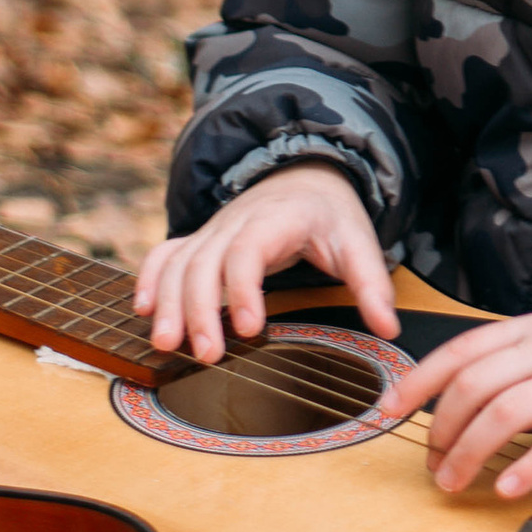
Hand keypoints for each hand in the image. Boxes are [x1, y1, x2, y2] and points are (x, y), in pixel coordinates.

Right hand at [134, 165, 396, 363]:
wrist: (305, 176)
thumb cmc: (330, 216)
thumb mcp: (359, 243)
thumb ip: (372, 285)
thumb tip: (389, 328)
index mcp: (277, 219)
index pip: (249, 250)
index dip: (245, 289)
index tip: (252, 329)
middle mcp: (236, 221)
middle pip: (206, 263)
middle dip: (201, 311)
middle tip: (206, 355)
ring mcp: (213, 230)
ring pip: (180, 263)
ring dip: (168, 303)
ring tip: (166, 346)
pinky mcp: (200, 241)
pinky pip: (166, 255)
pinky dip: (149, 279)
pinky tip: (142, 310)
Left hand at [395, 309, 531, 499]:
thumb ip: (525, 365)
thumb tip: (470, 404)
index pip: (462, 349)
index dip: (418, 380)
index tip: (387, 409)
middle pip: (475, 384)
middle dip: (441, 430)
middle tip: (434, 467)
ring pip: (505, 411)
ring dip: (471, 452)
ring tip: (457, 484)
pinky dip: (527, 466)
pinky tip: (508, 487)